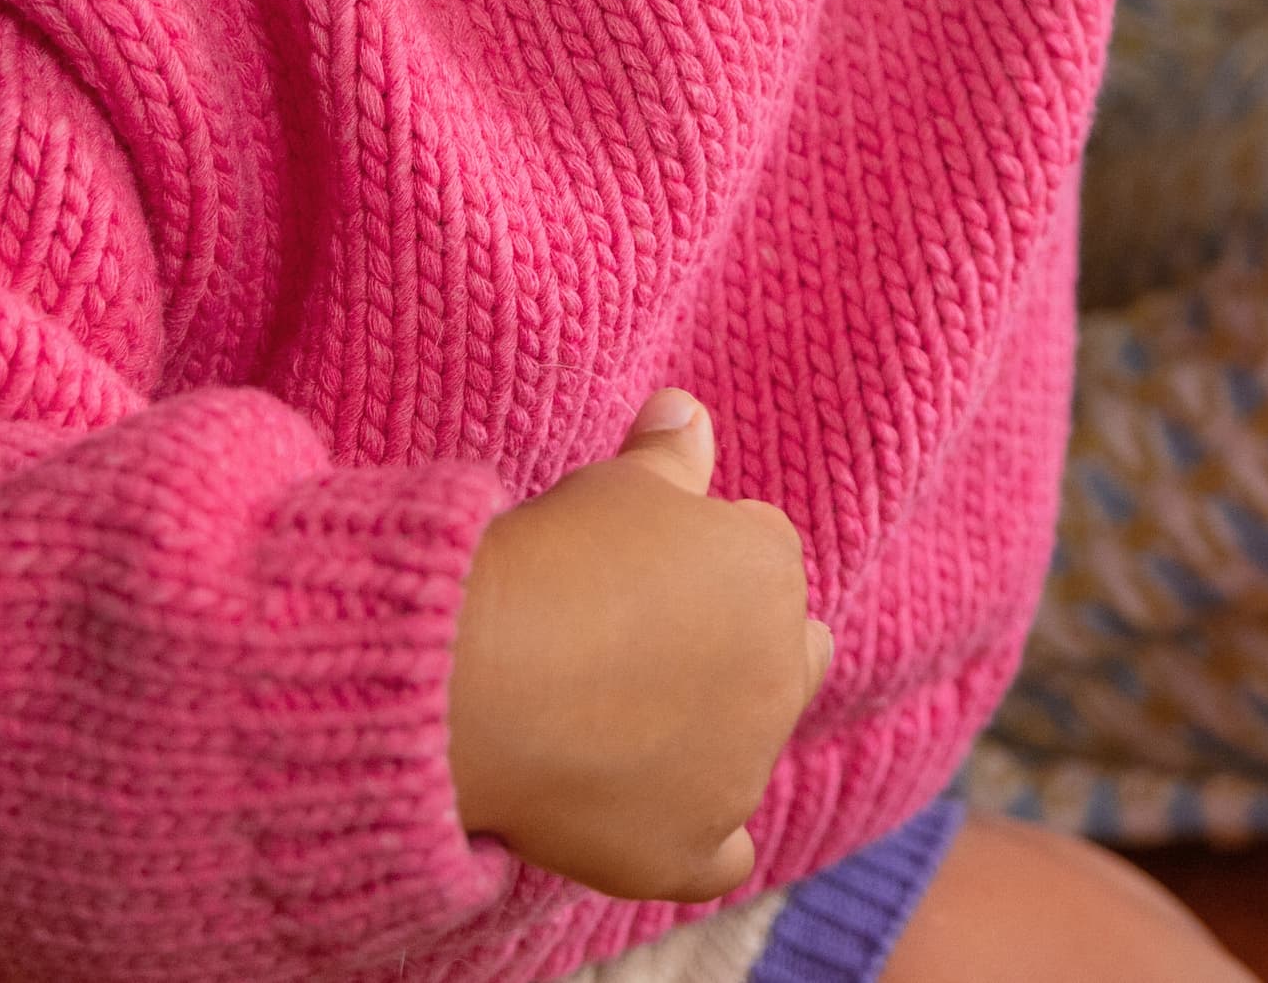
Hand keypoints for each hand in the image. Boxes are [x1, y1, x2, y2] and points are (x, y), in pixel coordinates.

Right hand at [447, 388, 830, 899]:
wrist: (480, 676)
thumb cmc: (548, 565)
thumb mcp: (614, 487)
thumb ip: (670, 454)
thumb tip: (688, 410)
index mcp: (771, 569)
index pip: (759, 560)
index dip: (697, 570)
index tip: (637, 580)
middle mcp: (781, 669)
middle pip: (788, 655)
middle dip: (737, 652)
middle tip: (645, 653)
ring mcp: (742, 764)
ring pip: (751, 751)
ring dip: (711, 743)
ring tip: (617, 727)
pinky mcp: (694, 846)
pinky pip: (724, 858)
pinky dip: (697, 846)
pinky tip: (653, 826)